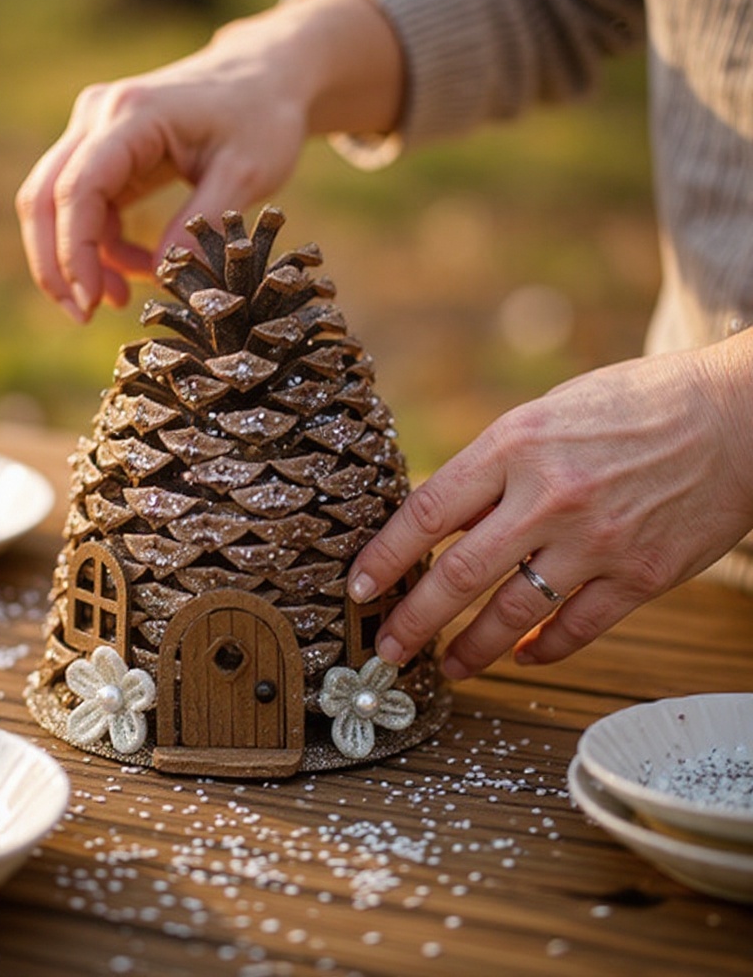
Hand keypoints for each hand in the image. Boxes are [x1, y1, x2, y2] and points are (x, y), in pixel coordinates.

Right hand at [15, 0, 402, 320]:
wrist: (264, 76)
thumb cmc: (261, 117)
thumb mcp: (248, 173)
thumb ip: (203, 222)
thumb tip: (165, 275)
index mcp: (133, 114)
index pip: (78, 188)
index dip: (75, 251)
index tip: (91, 301)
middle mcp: (99, 115)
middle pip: (44, 197)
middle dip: (57, 264)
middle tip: (82, 315)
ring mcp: (95, 130)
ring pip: (55, 204)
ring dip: (77, 259)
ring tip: (117, 300)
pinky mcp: (104, 151)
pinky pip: (84, 206)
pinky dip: (101, 246)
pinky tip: (136, 269)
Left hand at [348, 331, 752, 678]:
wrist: (736, 415)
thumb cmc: (632, 406)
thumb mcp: (546, 415)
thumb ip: (495, 467)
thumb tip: (445, 521)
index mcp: (515, 445)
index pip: (428, 512)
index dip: (385, 556)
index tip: (359, 587)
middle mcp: (548, 496)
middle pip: (458, 576)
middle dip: (413, 622)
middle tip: (387, 649)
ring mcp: (596, 541)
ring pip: (512, 615)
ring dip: (471, 650)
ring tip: (447, 667)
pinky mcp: (641, 575)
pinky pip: (577, 628)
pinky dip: (543, 649)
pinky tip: (522, 657)